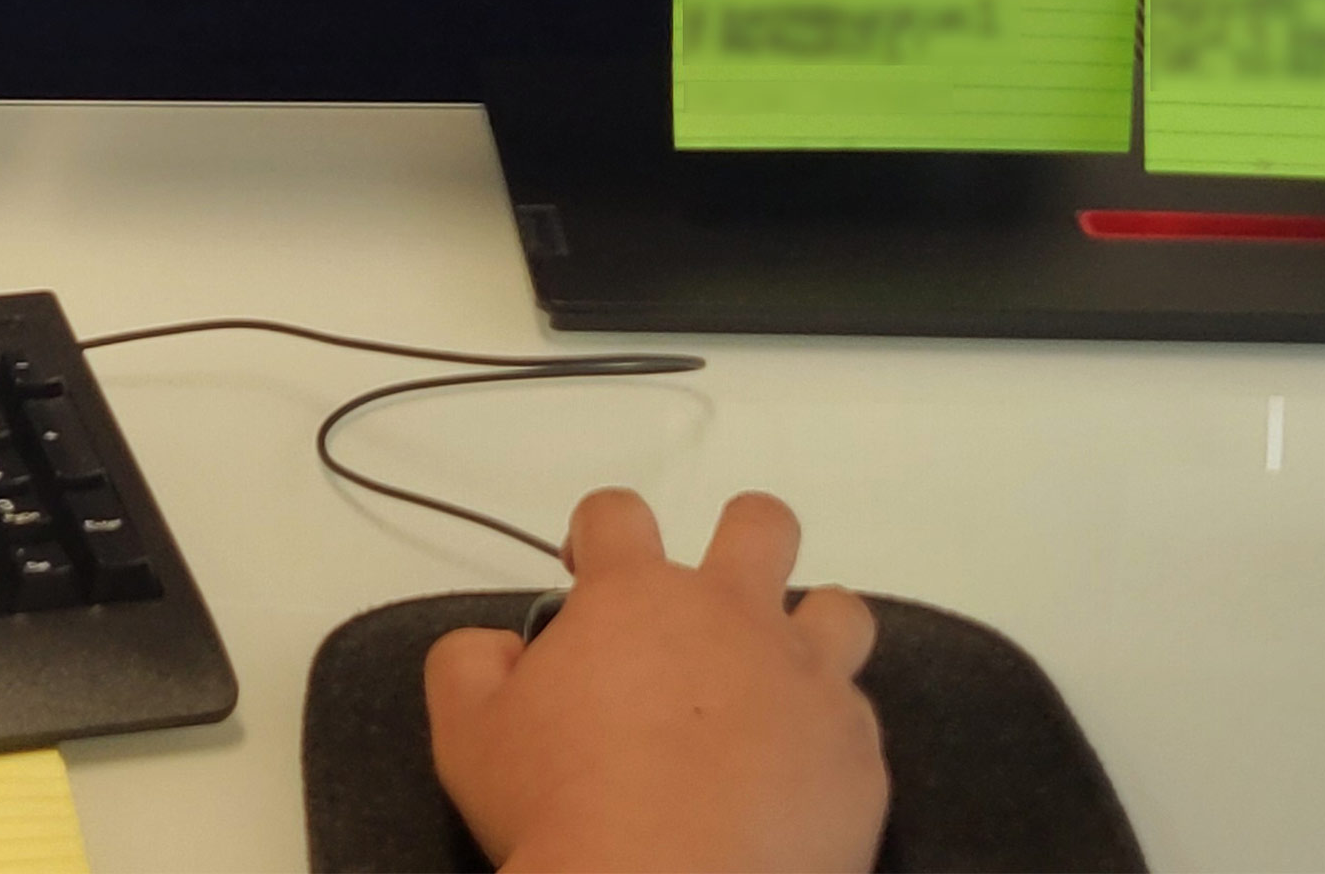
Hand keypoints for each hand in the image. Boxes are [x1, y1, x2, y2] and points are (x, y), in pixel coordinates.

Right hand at [425, 492, 884, 873]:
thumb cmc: (558, 810)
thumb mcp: (466, 732)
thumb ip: (469, 663)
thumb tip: (500, 647)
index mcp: (635, 598)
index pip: (618, 513)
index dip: (599, 533)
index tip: (589, 577)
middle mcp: (733, 618)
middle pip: (761, 525)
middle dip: (740, 539)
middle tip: (707, 606)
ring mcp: (808, 684)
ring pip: (840, 612)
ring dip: (810, 634)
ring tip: (775, 687)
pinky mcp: (858, 757)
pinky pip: (858, 722)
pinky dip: (825, 740)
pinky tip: (792, 780)